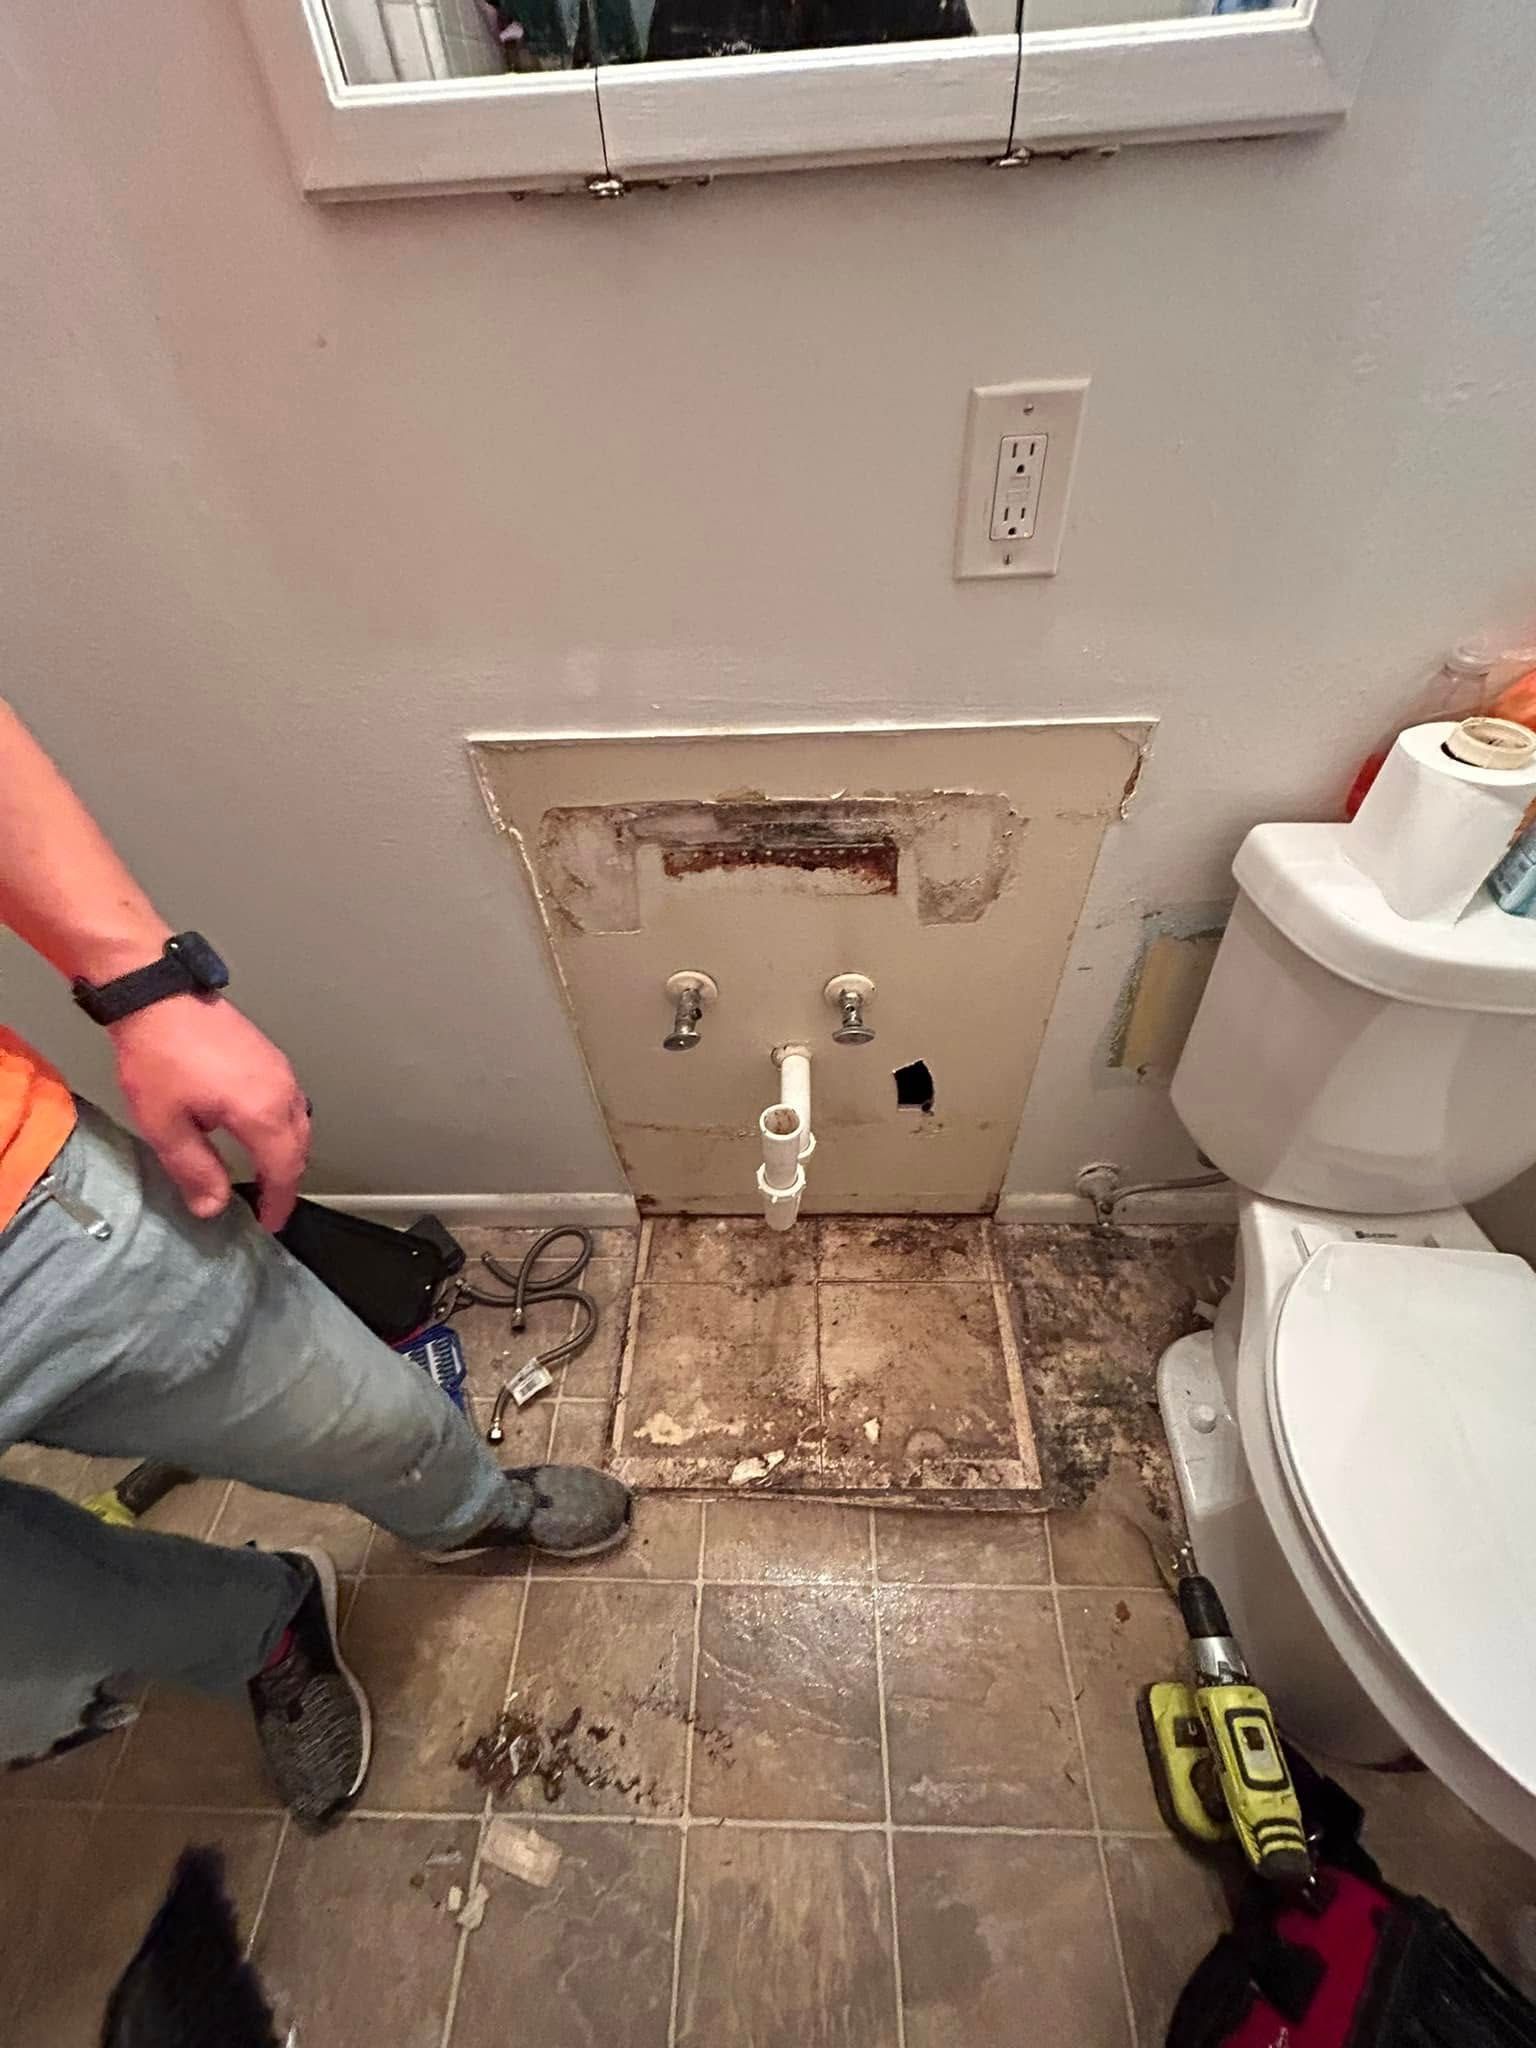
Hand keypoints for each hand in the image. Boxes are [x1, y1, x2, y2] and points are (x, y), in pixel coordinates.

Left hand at [109, 997, 310, 1230]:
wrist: (157, 996)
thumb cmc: (159, 1054)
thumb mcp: (166, 1125)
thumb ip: (195, 1171)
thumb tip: (213, 1206)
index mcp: (260, 1112)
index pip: (283, 1170)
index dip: (278, 1202)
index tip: (270, 1222)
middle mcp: (280, 1090)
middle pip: (299, 1148)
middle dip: (287, 1181)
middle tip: (270, 1205)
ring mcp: (279, 1069)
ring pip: (299, 1123)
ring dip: (288, 1153)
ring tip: (268, 1173)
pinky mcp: (270, 1056)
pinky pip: (291, 1101)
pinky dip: (284, 1127)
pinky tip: (262, 1131)